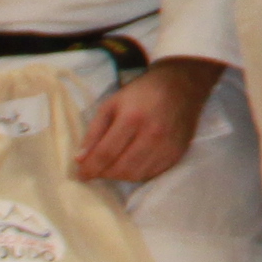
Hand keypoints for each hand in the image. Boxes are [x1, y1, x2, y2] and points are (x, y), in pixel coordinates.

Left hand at [74, 59, 219, 185]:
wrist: (181, 85)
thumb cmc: (141, 93)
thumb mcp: (112, 104)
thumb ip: (94, 131)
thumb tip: (81, 160)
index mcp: (132, 118)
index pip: (106, 153)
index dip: (90, 168)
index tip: (81, 175)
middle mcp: (152, 134)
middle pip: (121, 169)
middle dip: (104, 174)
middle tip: (96, 170)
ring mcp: (167, 146)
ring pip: (137, 175)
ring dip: (120, 176)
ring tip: (113, 166)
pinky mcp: (177, 153)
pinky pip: (152, 174)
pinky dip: (138, 173)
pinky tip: (131, 163)